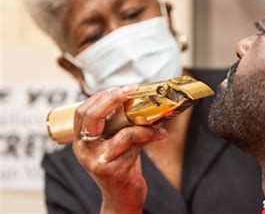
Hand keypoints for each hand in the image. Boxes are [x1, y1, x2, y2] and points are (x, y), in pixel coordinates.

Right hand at [72, 85, 166, 213]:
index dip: (101, 96)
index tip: (121, 88)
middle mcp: (85, 150)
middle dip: (112, 99)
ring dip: (144, 124)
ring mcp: (98, 161)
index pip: (83, 111)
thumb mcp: (113, 143)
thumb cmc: (120, 164)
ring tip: (157, 122)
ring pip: (123, 133)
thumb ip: (118, 125)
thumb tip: (138, 99)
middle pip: (92, 117)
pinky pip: (136, 146)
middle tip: (130, 91)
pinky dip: (151, 136)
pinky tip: (161, 134)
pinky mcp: (114, 170)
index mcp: (81, 140)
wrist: (121, 196)